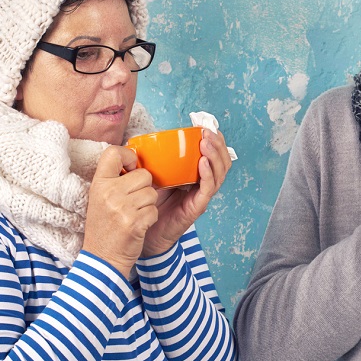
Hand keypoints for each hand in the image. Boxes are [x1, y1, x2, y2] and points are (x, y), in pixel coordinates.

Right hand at [82, 146, 159, 277]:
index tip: (131, 167)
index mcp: (98, 183)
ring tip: (134, 215)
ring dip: (149, 204)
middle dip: (145, 187)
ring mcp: (121, 208)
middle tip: (133, 202)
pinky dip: (150, 218)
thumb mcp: (101, 198)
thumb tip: (136, 158)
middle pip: (144, 174)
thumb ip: (115, 179)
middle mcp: (108, 193)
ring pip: (152, 193)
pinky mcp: (134, 222)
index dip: (128, 156)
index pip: (113, 153)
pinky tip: (138, 226)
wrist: (102, 258)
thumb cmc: (105, 226)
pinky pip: (154, 210)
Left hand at [141, 128, 232, 256]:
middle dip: (218, 144)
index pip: (212, 154)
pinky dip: (208, 174)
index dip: (213, 140)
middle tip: (208, 132)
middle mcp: (202, 184)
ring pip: (219, 173)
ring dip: (215, 155)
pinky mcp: (197, 206)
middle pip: (221, 161)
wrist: (144, 234)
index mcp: (193, 175)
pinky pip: (208, 188)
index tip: (205, 126)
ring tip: (206, 143)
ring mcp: (201, 195)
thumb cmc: (147, 205)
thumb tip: (138, 142)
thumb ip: (152, 162)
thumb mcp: (151, 177)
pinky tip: (203, 163)